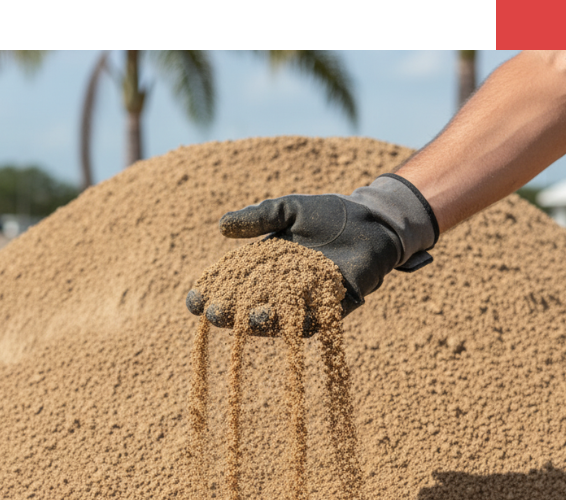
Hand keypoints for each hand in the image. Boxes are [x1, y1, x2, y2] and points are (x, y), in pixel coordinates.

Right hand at [186, 174, 438, 334]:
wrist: (371, 221)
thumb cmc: (329, 214)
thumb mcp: (288, 210)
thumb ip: (259, 218)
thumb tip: (221, 227)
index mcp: (266, 267)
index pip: (232, 284)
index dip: (213, 292)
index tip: (194, 298)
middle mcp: (283, 289)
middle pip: (249, 307)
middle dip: (230, 313)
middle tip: (213, 314)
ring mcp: (307, 301)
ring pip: (279, 319)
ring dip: (262, 323)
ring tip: (248, 318)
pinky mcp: (334, 309)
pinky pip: (315, 321)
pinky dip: (301, 323)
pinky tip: (287, 321)